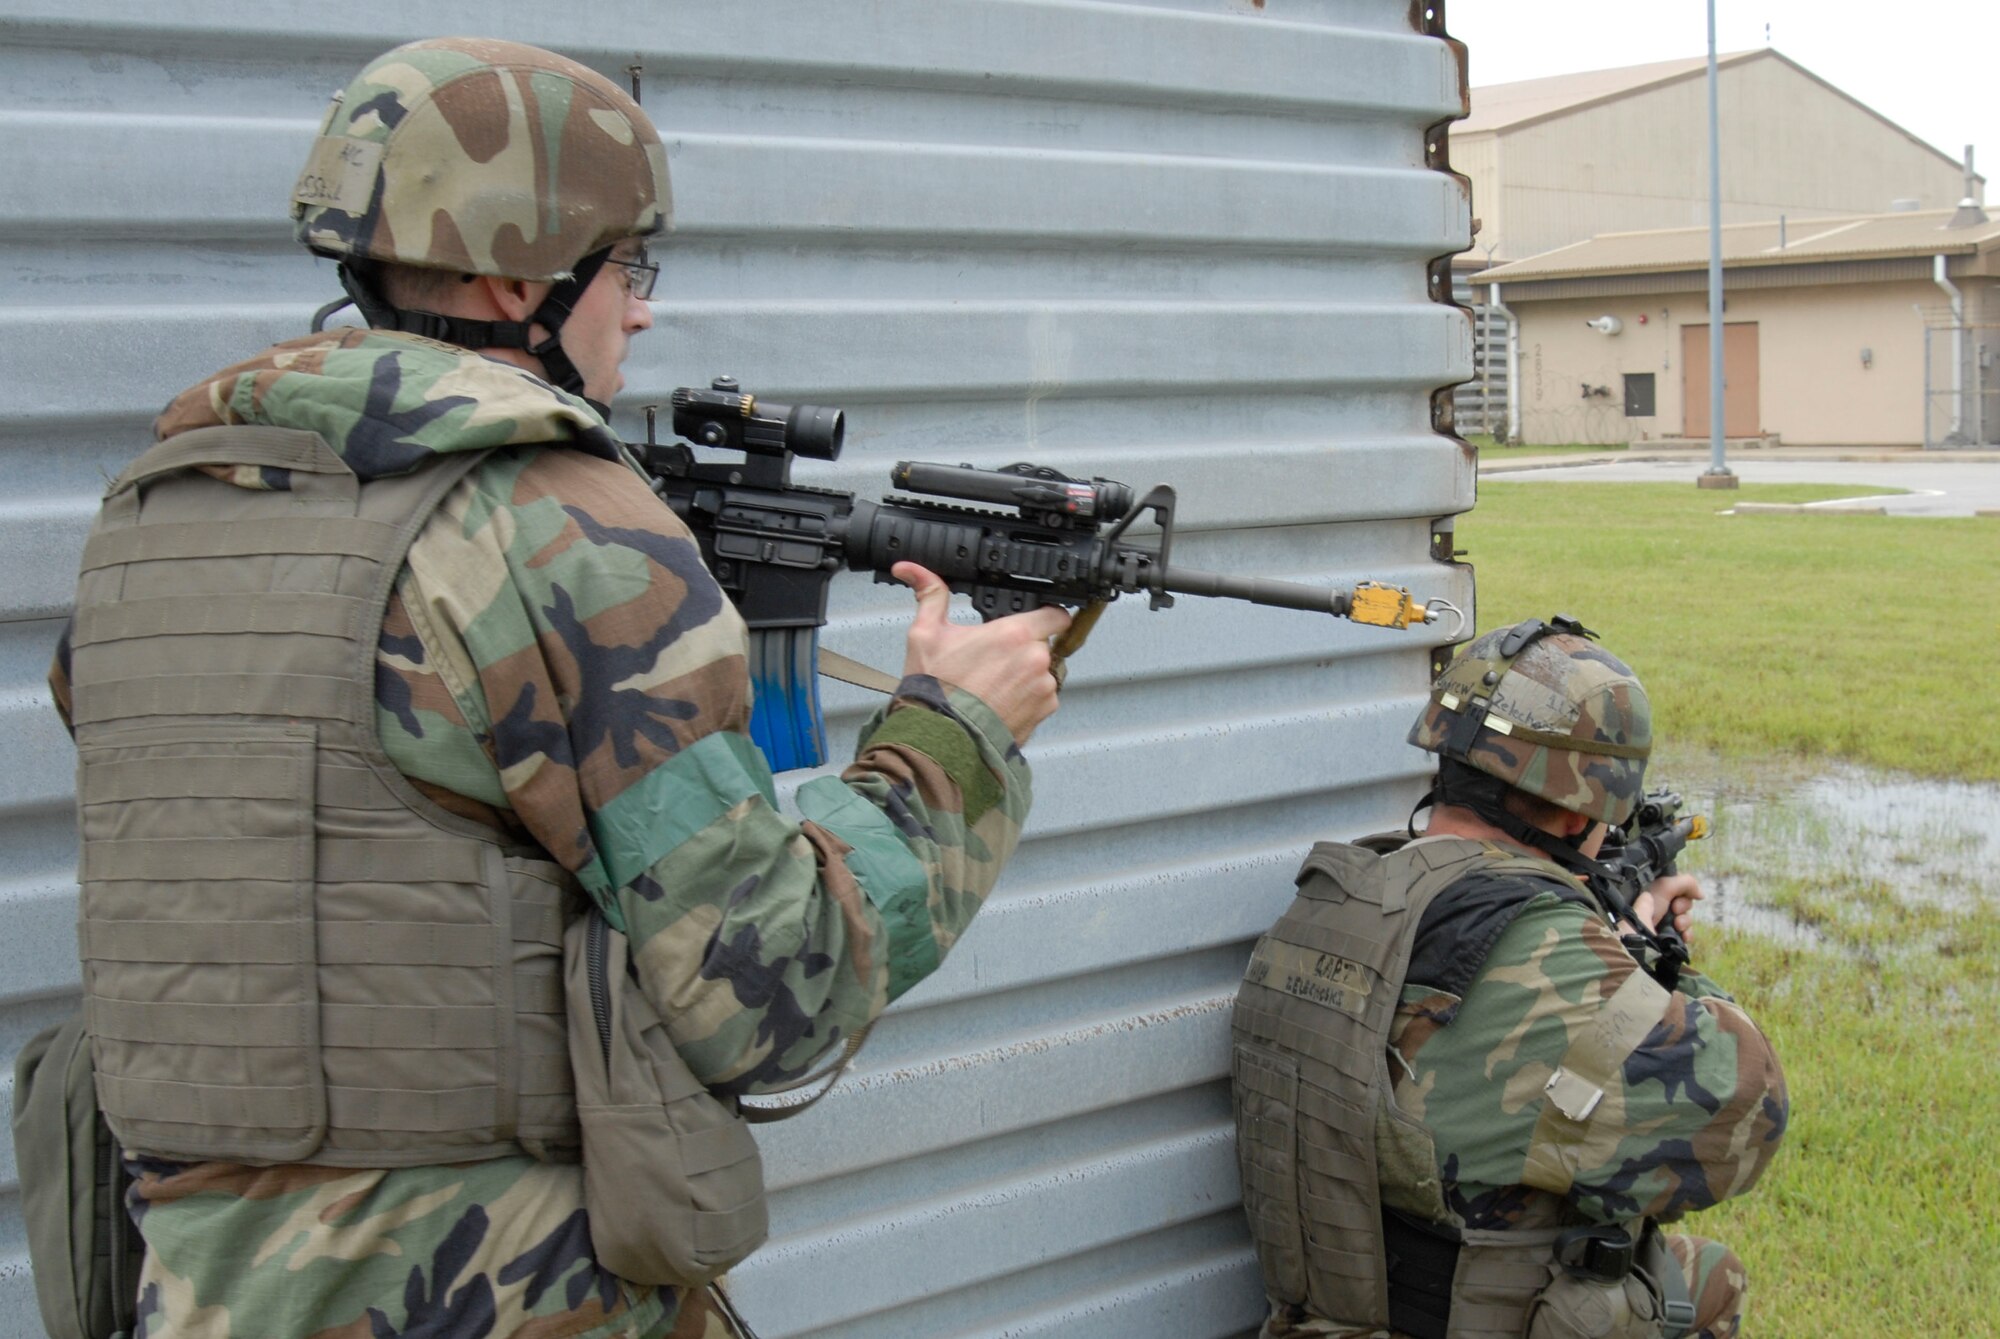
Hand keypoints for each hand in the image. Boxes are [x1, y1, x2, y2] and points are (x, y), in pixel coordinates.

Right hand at [894, 562, 1071, 744]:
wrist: (940, 739)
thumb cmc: (934, 690)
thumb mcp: (925, 634)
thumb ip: (929, 594)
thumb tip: (911, 569)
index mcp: (1014, 633)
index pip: (1055, 613)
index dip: (1046, 615)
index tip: (1034, 620)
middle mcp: (1035, 659)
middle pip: (1043, 644)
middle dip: (1023, 650)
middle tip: (994, 661)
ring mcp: (1043, 688)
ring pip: (1042, 673)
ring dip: (1026, 676)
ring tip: (993, 686)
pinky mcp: (1043, 713)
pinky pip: (1042, 699)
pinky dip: (1027, 700)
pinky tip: (1000, 703)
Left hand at [1631, 872, 1702, 938]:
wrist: (1635, 947)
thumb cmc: (1645, 912)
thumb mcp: (1662, 888)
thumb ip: (1684, 883)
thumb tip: (1701, 894)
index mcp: (1651, 894)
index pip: (1676, 888)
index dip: (1681, 891)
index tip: (1675, 896)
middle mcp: (1657, 908)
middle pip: (1683, 903)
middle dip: (1683, 907)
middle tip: (1674, 910)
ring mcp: (1662, 925)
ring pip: (1685, 919)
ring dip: (1685, 922)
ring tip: (1677, 926)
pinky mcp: (1667, 940)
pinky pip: (1685, 935)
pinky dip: (1687, 935)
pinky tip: (1683, 936)